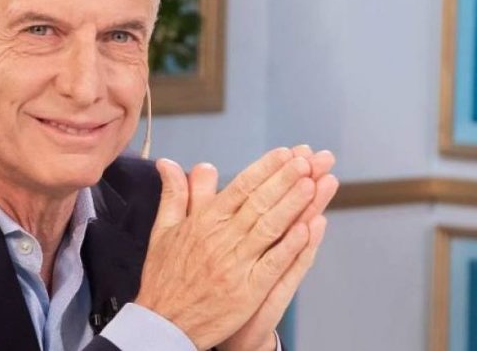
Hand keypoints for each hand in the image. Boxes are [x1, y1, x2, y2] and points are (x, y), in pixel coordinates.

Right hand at [135, 148, 321, 349]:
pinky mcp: (246, 292)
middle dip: (286, 179)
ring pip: (269, 228)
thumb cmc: (164, 277)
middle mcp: (220, 239)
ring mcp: (235, 266)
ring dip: (293, 204)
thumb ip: (175, 194)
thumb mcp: (163, 230)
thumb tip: (169, 163)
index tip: (285, 153)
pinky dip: (290, 246)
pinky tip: (308, 228)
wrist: (162, 324)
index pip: (239, 188)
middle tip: (309, 160)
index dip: (265, 169)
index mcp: (203, 222)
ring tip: (314, 183)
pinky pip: (272, 264)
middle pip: (259, 203)